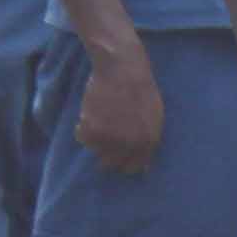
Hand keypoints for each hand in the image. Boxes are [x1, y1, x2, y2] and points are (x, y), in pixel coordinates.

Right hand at [73, 47, 166, 175]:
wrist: (123, 68)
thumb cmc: (140, 89)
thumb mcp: (154, 117)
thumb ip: (148, 141)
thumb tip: (144, 168)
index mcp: (149, 142)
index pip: (133, 167)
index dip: (124, 161)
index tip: (118, 153)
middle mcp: (130, 145)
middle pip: (111, 164)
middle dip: (108, 152)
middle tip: (105, 135)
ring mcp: (110, 139)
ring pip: (95, 150)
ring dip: (96, 137)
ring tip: (102, 116)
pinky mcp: (92, 130)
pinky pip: (82, 137)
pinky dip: (83, 127)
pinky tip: (93, 111)